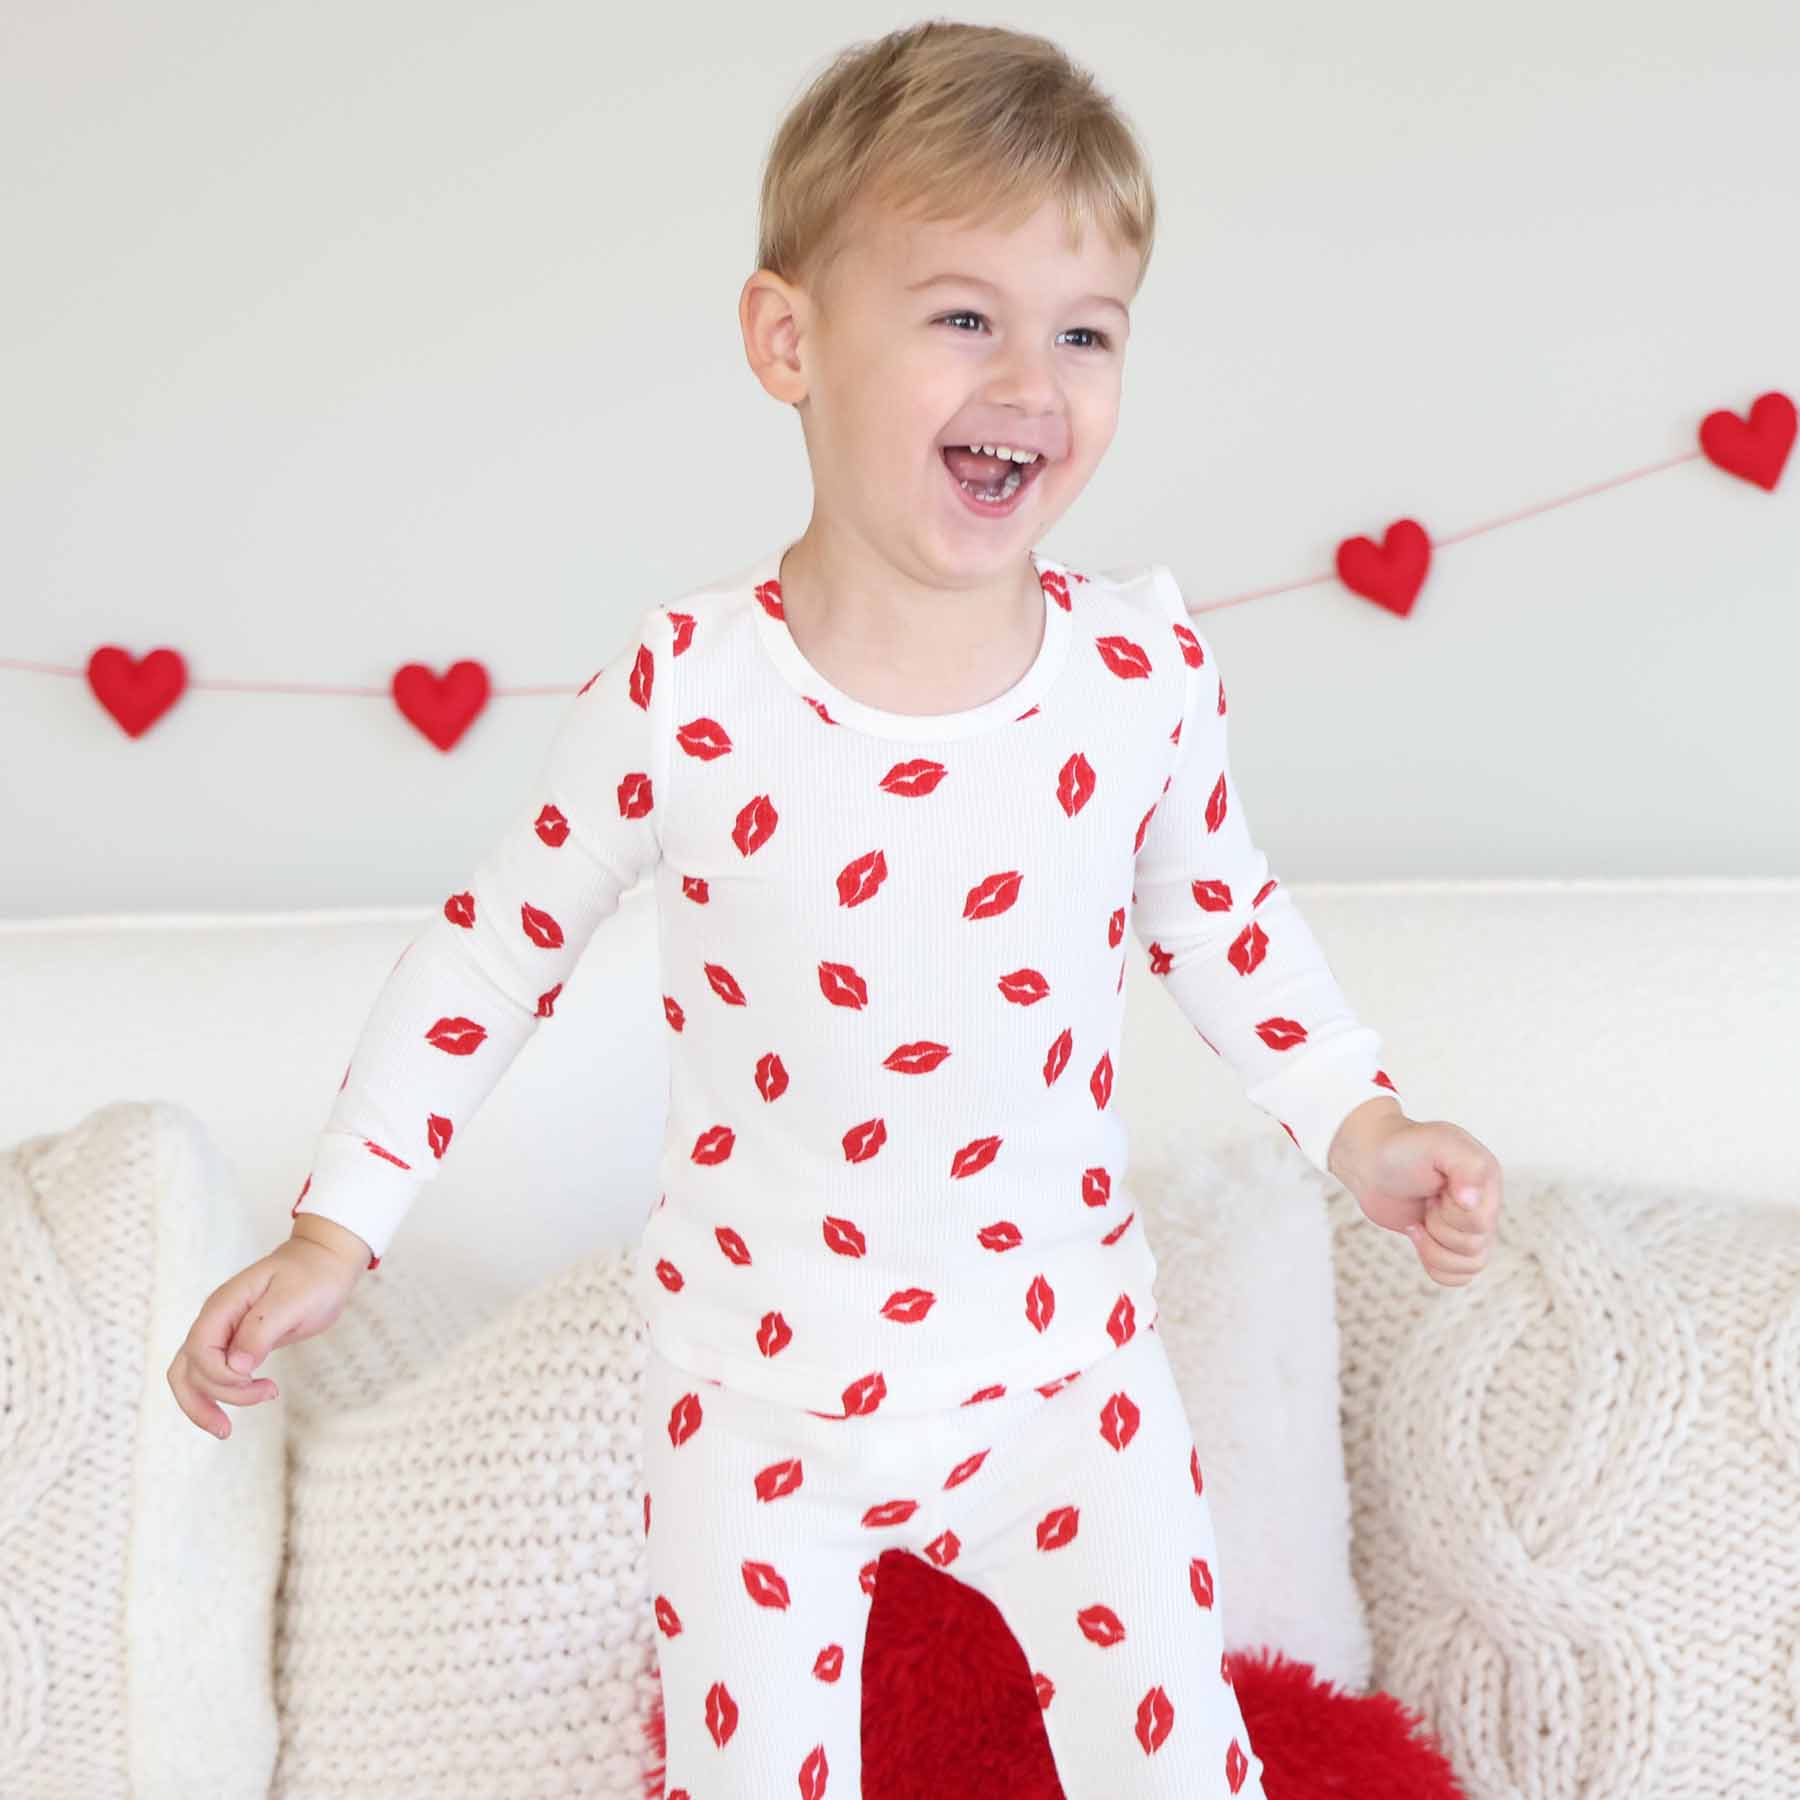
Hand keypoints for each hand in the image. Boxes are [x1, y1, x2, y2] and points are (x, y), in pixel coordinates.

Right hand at [165, 1236, 361, 1439]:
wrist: (324, 1260)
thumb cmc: (312, 1275)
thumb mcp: (294, 1300)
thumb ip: (262, 1331)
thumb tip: (235, 1367)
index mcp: (223, 1305)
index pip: (198, 1350)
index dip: (220, 1376)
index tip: (257, 1381)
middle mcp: (215, 1319)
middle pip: (187, 1369)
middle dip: (211, 1398)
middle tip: (257, 1403)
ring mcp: (223, 1331)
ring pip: (191, 1375)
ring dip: (204, 1404)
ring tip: (226, 1430)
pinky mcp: (236, 1343)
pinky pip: (213, 1373)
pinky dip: (219, 1394)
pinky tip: (245, 1401)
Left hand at [1334, 1112, 1502, 1288]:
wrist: (1369, 1161)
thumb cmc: (1401, 1148)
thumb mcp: (1436, 1143)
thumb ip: (1466, 1166)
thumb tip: (1473, 1202)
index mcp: (1487, 1180)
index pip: (1480, 1223)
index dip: (1450, 1214)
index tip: (1435, 1188)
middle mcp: (1483, 1204)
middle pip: (1475, 1247)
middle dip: (1439, 1228)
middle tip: (1426, 1201)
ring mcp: (1466, 1225)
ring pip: (1471, 1265)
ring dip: (1435, 1248)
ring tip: (1419, 1221)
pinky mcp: (1448, 1241)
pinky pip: (1459, 1275)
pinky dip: (1437, 1265)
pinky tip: (1418, 1236)